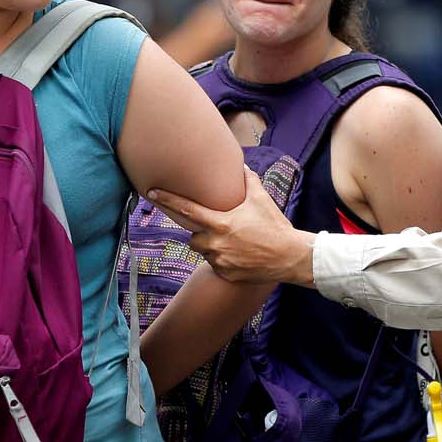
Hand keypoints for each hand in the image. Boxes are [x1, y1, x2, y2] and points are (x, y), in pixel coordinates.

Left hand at [148, 169, 317, 285]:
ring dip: (212, 247)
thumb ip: (248, 181)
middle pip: (193, 238)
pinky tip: (241, 256)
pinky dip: (223, 261)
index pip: (186, 210)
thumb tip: (242, 167)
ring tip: (233, 244)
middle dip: (201, 234)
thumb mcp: (261, 200)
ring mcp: (220, 261)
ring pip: (204, 252)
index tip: (151, 192)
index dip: (167, 200)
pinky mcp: (226, 274)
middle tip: (219, 230)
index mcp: (221, 223)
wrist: (290, 257)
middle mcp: (216, 243)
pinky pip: (216, 266)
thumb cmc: (275, 227)